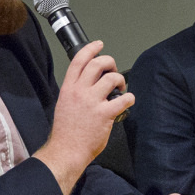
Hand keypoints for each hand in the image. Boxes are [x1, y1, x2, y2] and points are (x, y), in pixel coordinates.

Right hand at [35, 41, 133, 194]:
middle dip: (110, 62)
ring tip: (121, 88)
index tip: (99, 44)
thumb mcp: (64, 104)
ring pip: (112, 78)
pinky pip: (124, 98)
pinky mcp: (104, 113)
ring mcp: (92, 102)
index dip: (91, 48)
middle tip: (114, 71)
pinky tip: (128, 102)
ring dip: (121, 80)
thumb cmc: (66, 132)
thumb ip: (75, 92)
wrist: (66, 150)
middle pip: (98, 64)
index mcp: (68, 88)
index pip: (79, 60)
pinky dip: (130, 98)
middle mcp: (79, 91)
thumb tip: (90, 84)